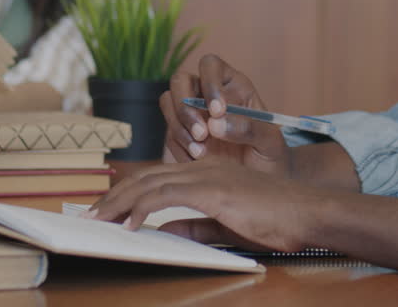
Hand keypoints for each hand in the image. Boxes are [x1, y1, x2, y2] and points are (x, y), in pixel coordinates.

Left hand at [89, 160, 324, 252]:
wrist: (308, 212)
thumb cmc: (276, 220)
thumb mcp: (227, 225)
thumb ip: (194, 226)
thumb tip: (161, 230)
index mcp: (207, 173)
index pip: (156, 177)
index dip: (127, 192)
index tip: (105, 210)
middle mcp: (203, 167)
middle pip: (146, 176)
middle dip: (114, 196)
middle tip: (89, 214)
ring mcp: (207, 175)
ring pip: (150, 183)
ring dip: (119, 202)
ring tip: (97, 219)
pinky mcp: (213, 190)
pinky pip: (167, 195)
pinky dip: (143, 208)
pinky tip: (128, 223)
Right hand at [160, 54, 290, 175]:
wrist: (262, 180)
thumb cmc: (271, 154)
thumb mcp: (270, 142)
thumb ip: (249, 129)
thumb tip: (215, 124)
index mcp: (233, 85)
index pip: (211, 65)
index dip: (209, 82)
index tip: (218, 111)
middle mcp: (207, 94)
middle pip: (180, 80)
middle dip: (185, 106)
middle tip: (202, 134)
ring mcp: (192, 114)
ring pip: (168, 103)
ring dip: (179, 127)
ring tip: (201, 153)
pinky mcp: (183, 135)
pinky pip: (169, 135)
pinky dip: (179, 148)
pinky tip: (197, 162)